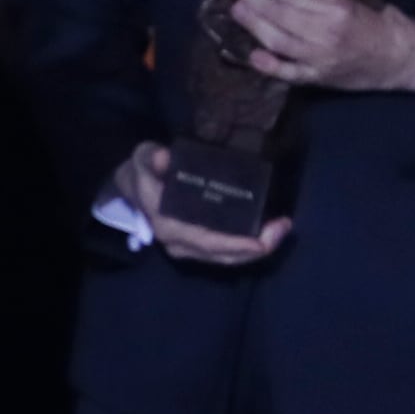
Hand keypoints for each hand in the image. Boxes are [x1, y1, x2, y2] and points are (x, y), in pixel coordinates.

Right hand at [114, 141, 291, 266]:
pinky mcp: (196, 245)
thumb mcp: (142, 159)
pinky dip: (247, 246)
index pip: (206, 241)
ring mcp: (188, 247)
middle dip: (257, 247)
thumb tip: (163, 156)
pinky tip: (265, 231)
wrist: (130, 188)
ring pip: (226, 257)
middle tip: (284, 227)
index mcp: (168, 225)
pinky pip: (224, 252)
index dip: (235, 244)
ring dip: (256, 248)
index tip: (261, 242)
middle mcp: (179, 242)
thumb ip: (151, 157)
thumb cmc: (143, 173)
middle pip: (223, 254)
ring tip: (281, 229)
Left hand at [228, 0, 414, 93]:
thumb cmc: (379, 23)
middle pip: (281, 15)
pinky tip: (253, 56)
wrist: (403, 58)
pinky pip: (290, 74)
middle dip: (253, 0)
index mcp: (338, 9)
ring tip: (236, 11)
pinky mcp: (319, 78)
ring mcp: (321, 58)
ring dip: (254, 26)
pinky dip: (271, 66)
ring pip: (279, 41)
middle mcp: (326, 33)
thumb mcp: (354, 1)